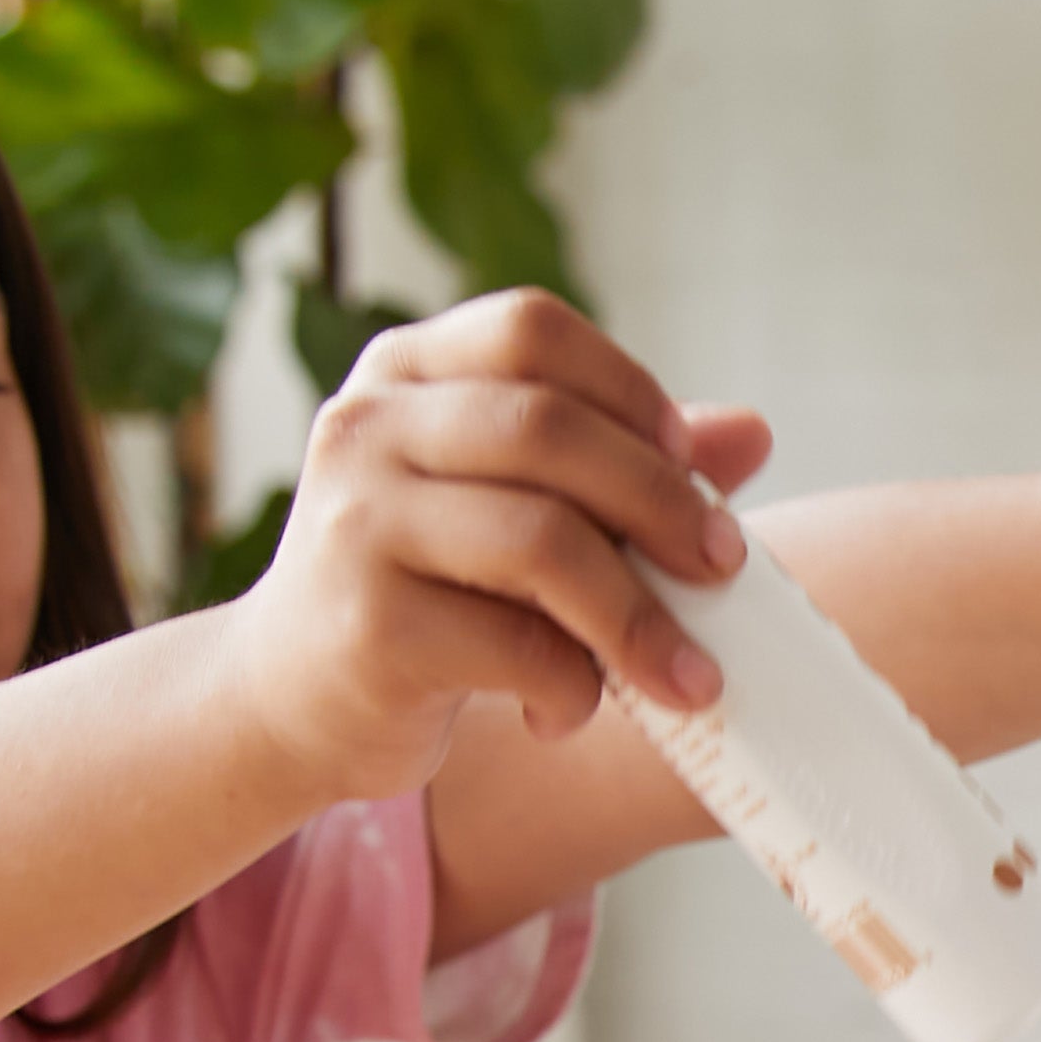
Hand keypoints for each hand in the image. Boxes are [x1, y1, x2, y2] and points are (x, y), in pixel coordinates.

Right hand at [230, 289, 773, 798]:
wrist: (287, 701)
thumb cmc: (426, 590)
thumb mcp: (513, 507)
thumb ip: (620, 464)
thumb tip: (753, 433)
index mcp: (406, 372)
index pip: (533, 331)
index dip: (628, 387)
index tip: (689, 458)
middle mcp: (368, 428)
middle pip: (549, 429)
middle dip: (662, 503)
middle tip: (725, 569)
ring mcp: (356, 523)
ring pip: (540, 542)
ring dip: (639, 618)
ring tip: (690, 679)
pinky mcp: (367, 627)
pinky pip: (513, 646)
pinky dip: (572, 687)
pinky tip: (568, 711)